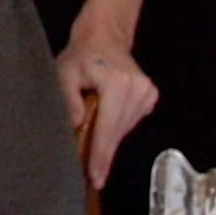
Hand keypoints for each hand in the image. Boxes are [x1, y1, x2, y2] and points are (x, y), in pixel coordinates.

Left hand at [57, 28, 157, 189]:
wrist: (104, 36)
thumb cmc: (81, 55)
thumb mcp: (64, 73)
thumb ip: (68, 100)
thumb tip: (77, 126)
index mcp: (117, 84)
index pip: (107, 129)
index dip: (100, 156)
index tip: (95, 179)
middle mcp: (137, 89)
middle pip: (117, 134)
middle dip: (103, 153)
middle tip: (90, 173)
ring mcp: (148, 93)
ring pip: (124, 130)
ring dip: (108, 138)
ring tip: (93, 133)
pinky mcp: (151, 97)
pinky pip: (130, 123)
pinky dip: (117, 126)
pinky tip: (106, 115)